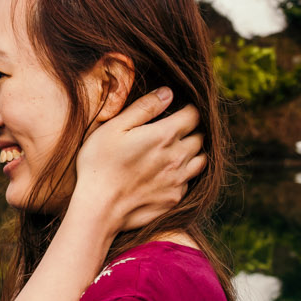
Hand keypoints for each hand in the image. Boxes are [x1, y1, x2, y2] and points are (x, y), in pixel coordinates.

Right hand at [73, 88, 205, 231]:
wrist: (98, 208)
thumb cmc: (99, 164)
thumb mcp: (114, 128)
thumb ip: (144, 108)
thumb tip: (168, 92)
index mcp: (164, 135)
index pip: (193, 115)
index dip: (188, 109)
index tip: (179, 109)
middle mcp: (178, 157)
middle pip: (200, 136)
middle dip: (191, 130)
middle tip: (176, 129)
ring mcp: (178, 180)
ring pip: (201, 159)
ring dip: (193, 152)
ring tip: (177, 150)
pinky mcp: (174, 198)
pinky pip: (190, 181)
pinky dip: (184, 174)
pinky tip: (168, 173)